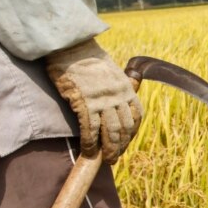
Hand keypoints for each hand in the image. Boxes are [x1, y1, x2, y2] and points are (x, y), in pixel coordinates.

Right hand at [46, 39, 142, 163]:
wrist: (71, 47)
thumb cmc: (87, 60)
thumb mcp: (111, 73)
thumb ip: (116, 89)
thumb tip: (114, 106)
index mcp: (126, 89)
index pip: (136, 117)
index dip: (131, 134)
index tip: (125, 143)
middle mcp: (118, 96)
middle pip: (124, 128)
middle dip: (120, 146)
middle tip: (113, 158)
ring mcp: (102, 100)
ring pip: (110, 132)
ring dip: (108, 149)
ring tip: (104, 159)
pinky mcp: (85, 102)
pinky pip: (90, 129)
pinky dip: (90, 143)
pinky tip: (88, 151)